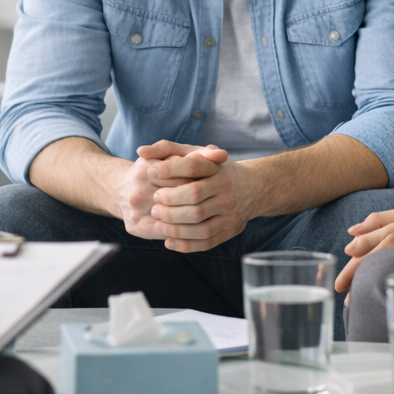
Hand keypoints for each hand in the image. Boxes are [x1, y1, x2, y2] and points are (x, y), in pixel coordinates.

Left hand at [135, 140, 259, 252]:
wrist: (252, 188)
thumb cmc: (213, 170)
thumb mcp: (197, 154)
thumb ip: (168, 150)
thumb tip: (141, 151)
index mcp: (217, 169)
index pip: (192, 166)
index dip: (169, 169)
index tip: (150, 172)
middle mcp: (226, 190)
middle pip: (194, 196)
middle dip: (170, 202)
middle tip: (155, 204)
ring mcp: (230, 213)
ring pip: (200, 224)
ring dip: (175, 226)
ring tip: (158, 223)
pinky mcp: (230, 230)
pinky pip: (206, 241)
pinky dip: (185, 244)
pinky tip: (169, 241)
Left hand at [334, 203, 393, 291]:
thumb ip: (378, 219)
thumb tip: (353, 230)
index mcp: (391, 231)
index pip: (362, 246)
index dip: (349, 258)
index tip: (340, 268)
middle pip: (365, 262)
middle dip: (349, 277)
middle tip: (338, 289)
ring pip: (377, 272)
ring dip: (362, 286)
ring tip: (351, 300)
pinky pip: (392, 279)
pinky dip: (381, 287)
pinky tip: (376, 295)